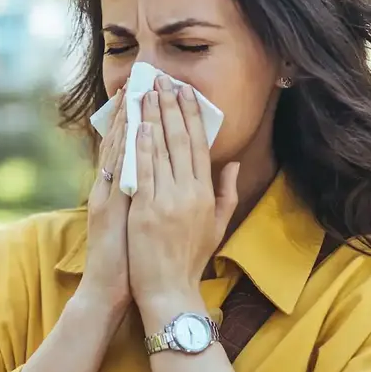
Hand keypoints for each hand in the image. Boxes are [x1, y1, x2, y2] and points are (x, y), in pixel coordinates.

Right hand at [76, 86, 130, 314]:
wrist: (109, 290)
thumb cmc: (130, 261)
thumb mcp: (140, 224)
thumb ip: (148, 199)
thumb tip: (163, 180)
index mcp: (120, 192)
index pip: (130, 149)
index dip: (138, 120)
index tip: (150, 94)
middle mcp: (110, 189)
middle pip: (119, 142)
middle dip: (130, 110)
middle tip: (139, 80)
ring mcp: (105, 197)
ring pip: (114, 151)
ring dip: (122, 121)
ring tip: (131, 93)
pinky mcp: (103, 208)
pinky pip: (113, 173)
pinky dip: (119, 150)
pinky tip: (126, 129)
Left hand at [128, 75, 239, 315]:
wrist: (170, 291)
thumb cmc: (190, 260)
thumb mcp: (217, 226)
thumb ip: (227, 192)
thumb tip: (233, 163)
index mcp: (206, 194)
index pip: (199, 145)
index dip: (192, 116)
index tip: (185, 92)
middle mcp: (189, 193)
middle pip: (180, 141)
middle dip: (171, 107)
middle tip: (162, 80)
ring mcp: (166, 201)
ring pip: (160, 151)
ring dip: (153, 118)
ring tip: (145, 93)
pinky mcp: (145, 210)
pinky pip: (143, 172)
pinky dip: (140, 147)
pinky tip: (137, 126)